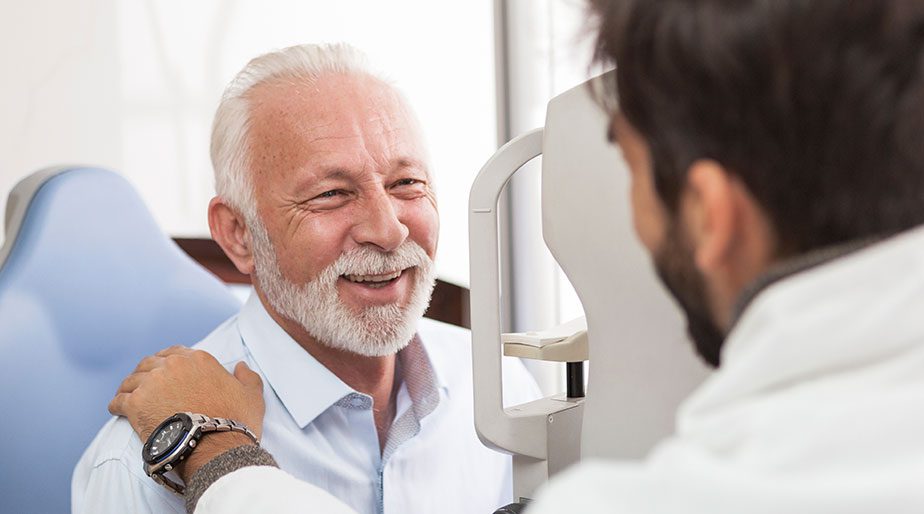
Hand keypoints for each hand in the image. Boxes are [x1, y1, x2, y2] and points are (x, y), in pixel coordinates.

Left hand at [109, 346, 265, 480]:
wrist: (216, 448)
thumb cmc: (235, 423)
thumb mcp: (252, 395)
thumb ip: (248, 376)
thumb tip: (240, 366)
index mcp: (198, 359)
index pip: (174, 352)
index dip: (167, 362)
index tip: (164, 373)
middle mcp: (173, 365)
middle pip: (149, 364)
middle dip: (145, 374)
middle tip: (144, 387)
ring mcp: (152, 383)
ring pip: (131, 380)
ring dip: (128, 388)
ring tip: (127, 398)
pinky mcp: (136, 404)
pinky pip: (119, 400)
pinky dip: (117, 405)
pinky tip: (117, 410)